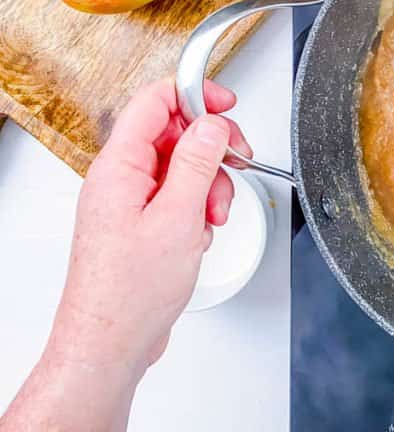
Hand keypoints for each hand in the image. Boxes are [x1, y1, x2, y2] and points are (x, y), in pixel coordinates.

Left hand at [0, 78, 249, 431]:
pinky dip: (197, 207)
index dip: (195, 95)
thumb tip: (212, 124)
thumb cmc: (129, 293)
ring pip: (179, 166)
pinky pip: (175, 195)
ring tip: (214, 214)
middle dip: (211, 149)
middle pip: (172, 133)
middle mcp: (119, 179)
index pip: (154, 102)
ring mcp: (128, 202)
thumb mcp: (178, 217)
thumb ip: (197, 163)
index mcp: (119, 167)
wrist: (109, 344)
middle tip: (237, 162)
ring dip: (208, 184)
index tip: (228, 104)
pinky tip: (200, 232)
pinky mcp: (138, 223)